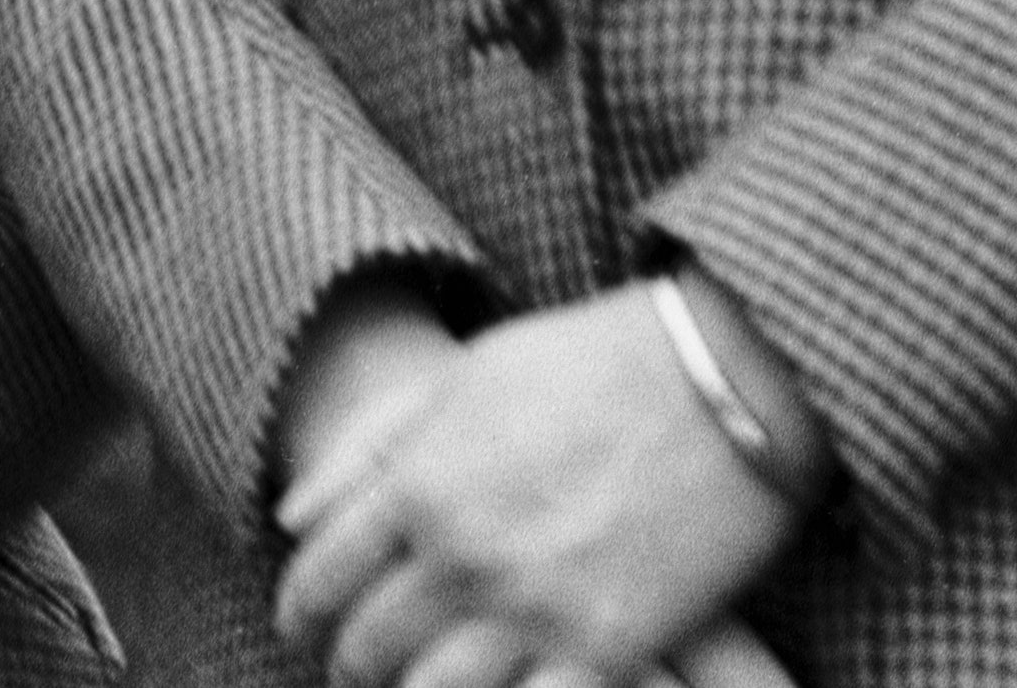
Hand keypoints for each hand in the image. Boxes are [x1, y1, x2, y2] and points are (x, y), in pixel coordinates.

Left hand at [276, 284, 814, 686]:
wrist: (727, 374)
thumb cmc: (594, 359)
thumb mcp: (467, 374)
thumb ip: (371, 444)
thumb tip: (290, 515)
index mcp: (421, 479)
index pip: (321, 572)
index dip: (300, 609)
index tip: (302, 624)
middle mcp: (464, 552)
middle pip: (370, 645)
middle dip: (352, 664)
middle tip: (358, 668)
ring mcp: (534, 608)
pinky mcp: (606, 649)